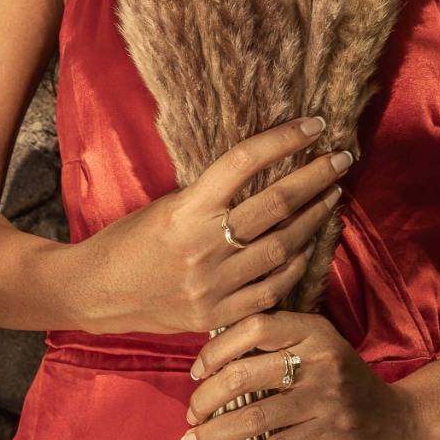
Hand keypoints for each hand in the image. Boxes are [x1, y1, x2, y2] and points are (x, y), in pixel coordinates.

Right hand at [68, 117, 352, 334]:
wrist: (96, 293)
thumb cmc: (129, 239)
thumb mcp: (167, 205)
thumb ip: (211, 195)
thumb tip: (261, 171)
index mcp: (186, 208)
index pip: (244, 162)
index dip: (283, 140)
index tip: (315, 125)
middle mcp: (203, 245)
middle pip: (275, 205)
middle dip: (315, 177)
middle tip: (342, 157)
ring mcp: (213, 285)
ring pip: (282, 247)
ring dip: (314, 218)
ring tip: (332, 195)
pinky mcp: (218, 314)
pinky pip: (272, 288)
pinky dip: (296, 263)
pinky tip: (308, 245)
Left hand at [180, 311, 428, 439]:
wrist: (400, 424)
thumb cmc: (347, 385)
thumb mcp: (320, 351)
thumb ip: (281, 344)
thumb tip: (216, 351)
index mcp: (315, 329)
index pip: (256, 326)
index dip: (218, 347)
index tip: (196, 371)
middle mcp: (321, 357)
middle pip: (248, 371)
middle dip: (209, 395)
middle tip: (191, 412)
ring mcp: (328, 397)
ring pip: (257, 414)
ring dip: (216, 432)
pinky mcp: (332, 434)